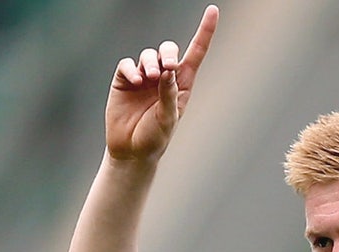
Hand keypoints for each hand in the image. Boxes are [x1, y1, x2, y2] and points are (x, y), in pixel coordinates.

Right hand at [105, 5, 218, 161]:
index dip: (205, 31)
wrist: (131, 151)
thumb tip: (169, 69)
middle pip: (169, 49)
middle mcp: (164, 77)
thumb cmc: (155, 138)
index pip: (196, 53)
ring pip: (148, 55)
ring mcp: (144, 77)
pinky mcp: (124, 80)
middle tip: (168, 67)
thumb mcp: (168, 118)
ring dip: (150, 63)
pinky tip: (134, 81)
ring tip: (149, 79)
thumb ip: (169, 93)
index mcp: (182, 84)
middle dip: (169, 53)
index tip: (213, 10)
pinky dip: (131, 69)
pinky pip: (128, 63)